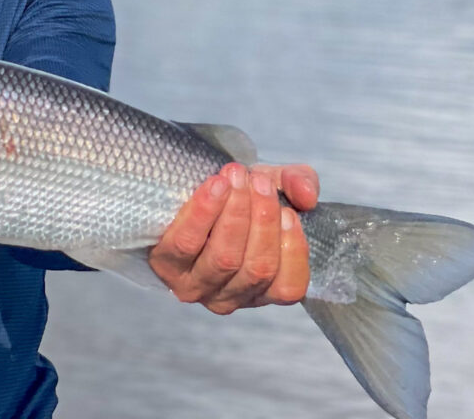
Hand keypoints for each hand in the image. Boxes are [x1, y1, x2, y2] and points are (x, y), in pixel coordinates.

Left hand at [149, 162, 316, 313]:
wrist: (182, 188)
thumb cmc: (235, 197)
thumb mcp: (272, 186)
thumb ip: (298, 184)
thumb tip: (308, 196)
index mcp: (263, 289)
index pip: (288, 286)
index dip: (292, 250)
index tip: (288, 211)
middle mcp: (231, 297)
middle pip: (257, 268)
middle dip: (262, 220)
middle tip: (259, 181)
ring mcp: (196, 286)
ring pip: (225, 258)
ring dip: (235, 213)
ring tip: (236, 177)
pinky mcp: (165, 266)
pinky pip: (186, 243)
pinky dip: (204, 211)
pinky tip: (215, 185)